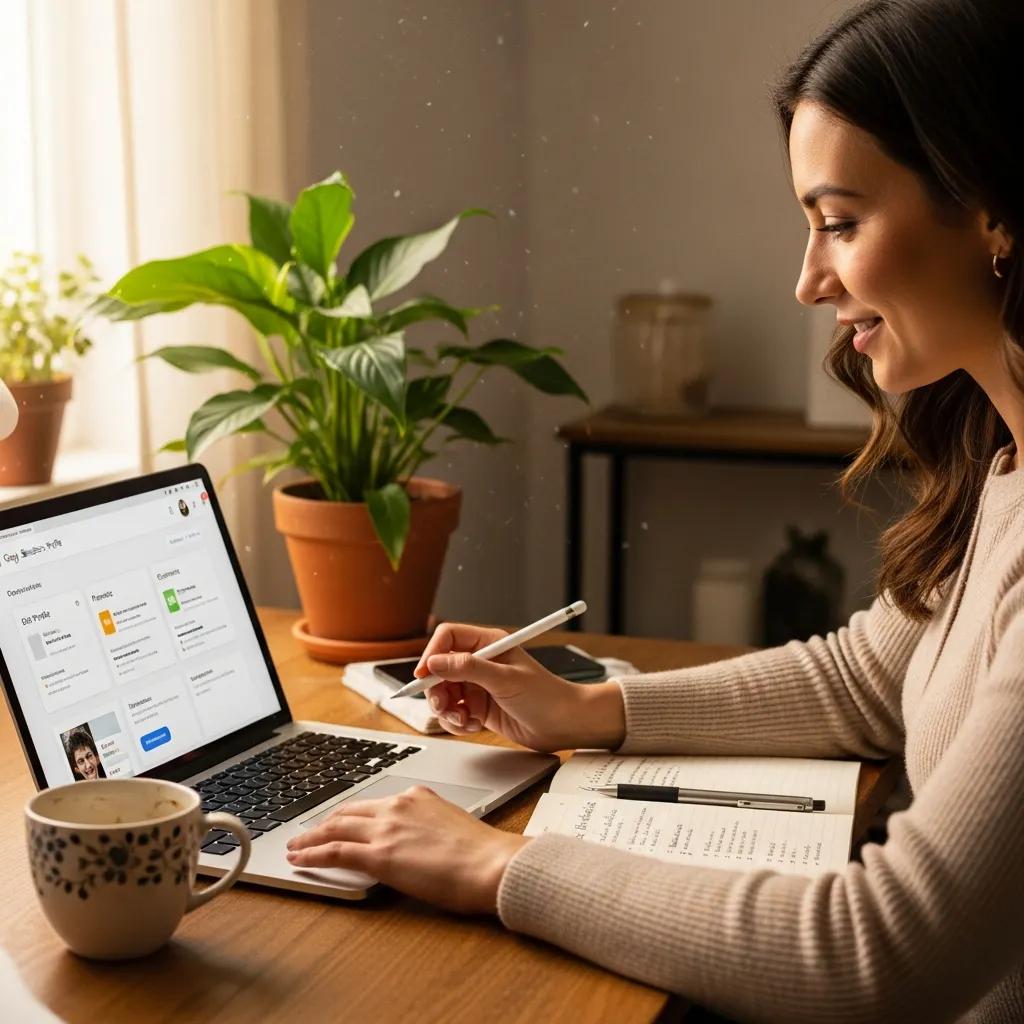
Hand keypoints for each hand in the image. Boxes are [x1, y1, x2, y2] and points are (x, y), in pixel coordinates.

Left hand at [285, 785, 528, 913]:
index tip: (338, 820)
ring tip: (295, 847)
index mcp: (417, 796)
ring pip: (335, 829)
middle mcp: (397, 805)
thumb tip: (417, 843)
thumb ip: (428, 828)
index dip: (350, 814)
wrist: (491, 863)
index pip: (373, 804)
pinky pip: (335, 852)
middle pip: (348, 812)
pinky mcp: (379, 856)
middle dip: (324, 823)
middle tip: (307, 833)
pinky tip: (300, 860)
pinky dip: (312, 855)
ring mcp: (386, 828)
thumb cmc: (482, 853)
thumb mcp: (452, 826)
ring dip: (310, 838)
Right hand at [415, 622, 625, 751]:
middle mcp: (480, 662)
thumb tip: (435, 662)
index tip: (423, 676)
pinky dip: (458, 723)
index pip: (447, 638)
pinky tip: (475, 726)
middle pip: (440, 669)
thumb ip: (468, 668)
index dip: (432, 654)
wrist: (564, 724)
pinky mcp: (479, 707)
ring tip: (465, 721)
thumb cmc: (545, 695)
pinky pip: (454, 713)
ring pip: (444, 694)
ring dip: (448, 710)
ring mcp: (479, 685)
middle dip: (437, 690)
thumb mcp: (505, 679)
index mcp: (488, 643)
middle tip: (444, 706)